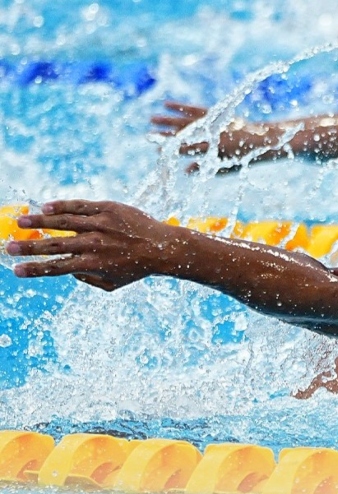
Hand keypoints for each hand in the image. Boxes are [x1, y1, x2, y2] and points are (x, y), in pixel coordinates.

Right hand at [5, 200, 177, 290]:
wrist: (163, 247)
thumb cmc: (136, 268)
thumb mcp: (112, 283)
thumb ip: (87, 279)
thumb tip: (68, 270)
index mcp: (93, 264)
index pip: (57, 268)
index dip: (34, 269)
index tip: (16, 270)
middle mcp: (94, 244)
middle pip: (54, 245)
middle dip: (29, 247)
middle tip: (9, 246)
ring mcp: (101, 225)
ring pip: (64, 222)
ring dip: (39, 221)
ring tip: (21, 221)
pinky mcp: (109, 209)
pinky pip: (81, 206)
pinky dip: (62, 206)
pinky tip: (46, 207)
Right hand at [152, 101, 266, 173]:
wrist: (259, 138)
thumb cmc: (241, 156)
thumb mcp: (224, 165)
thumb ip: (204, 168)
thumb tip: (185, 171)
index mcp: (212, 149)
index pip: (187, 149)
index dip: (172, 150)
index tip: (158, 150)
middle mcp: (210, 134)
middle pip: (183, 134)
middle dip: (165, 134)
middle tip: (148, 135)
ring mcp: (212, 123)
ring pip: (185, 120)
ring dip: (168, 120)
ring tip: (152, 119)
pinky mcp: (214, 113)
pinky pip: (194, 109)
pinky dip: (180, 107)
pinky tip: (167, 104)